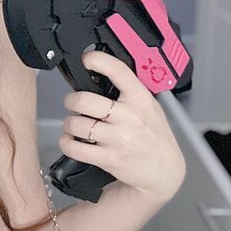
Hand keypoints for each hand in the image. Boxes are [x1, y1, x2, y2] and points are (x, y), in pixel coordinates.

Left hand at [59, 48, 185, 203]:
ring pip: (76, 124)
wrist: (164, 170)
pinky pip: (75, 148)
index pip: (117, 71)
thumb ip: (129, 92)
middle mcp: (129, 117)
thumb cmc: (154, 136)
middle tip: (73, 103)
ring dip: (69, 123)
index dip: (97, 60)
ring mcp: (119, 139)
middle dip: (71, 100)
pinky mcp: (109, 159)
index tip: (87, 59)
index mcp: (140, 98)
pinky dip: (66, 143)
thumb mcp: (150, 107)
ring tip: (75, 125)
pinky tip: (71, 140)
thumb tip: (100, 75)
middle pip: (84, 100)